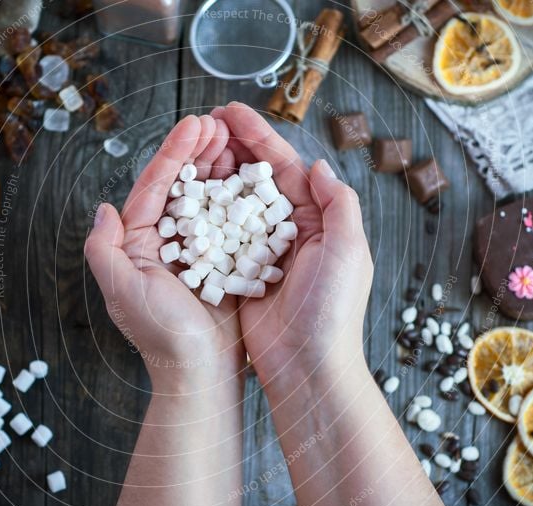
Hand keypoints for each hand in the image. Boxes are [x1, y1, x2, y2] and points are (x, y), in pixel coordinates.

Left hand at [85, 115, 244, 390]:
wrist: (200, 371)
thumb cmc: (161, 336)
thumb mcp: (122, 293)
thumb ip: (104, 250)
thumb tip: (103, 209)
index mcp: (139, 244)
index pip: (154, 187)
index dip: (173, 153)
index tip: (194, 124)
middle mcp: (165, 241)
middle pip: (181, 184)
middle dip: (198, 151)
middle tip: (219, 122)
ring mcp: (196, 249)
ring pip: (206, 196)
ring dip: (219, 166)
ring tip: (235, 138)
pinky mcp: (223, 260)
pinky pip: (228, 219)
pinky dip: (238, 194)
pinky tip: (251, 174)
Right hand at [213, 103, 373, 391]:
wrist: (307, 366)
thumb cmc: (333, 310)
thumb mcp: (349, 251)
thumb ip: (338, 205)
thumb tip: (318, 165)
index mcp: (317, 221)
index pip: (284, 168)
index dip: (258, 136)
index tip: (229, 112)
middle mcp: (288, 232)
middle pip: (255, 179)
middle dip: (230, 148)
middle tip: (202, 122)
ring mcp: (261, 252)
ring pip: (234, 204)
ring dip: (214, 175)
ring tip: (188, 149)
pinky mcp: (239, 274)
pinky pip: (220, 237)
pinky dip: (204, 215)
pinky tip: (184, 196)